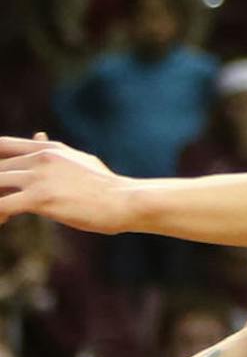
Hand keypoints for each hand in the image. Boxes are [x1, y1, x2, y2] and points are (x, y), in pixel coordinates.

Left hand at [0, 137, 133, 232]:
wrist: (124, 201)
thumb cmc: (103, 186)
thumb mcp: (78, 160)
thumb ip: (53, 151)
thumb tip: (38, 135)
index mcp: (49, 149)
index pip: (2, 145)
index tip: (2, 182)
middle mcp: (42, 158)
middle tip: (4, 202)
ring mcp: (40, 177)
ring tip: (3, 215)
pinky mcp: (40, 198)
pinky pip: (1, 206)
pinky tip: (3, 222)